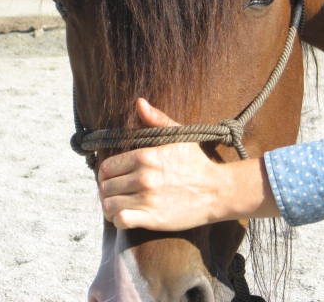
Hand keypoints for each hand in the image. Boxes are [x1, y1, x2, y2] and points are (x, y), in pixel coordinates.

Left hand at [98, 98, 279, 230]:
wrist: (218, 190)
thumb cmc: (197, 163)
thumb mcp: (180, 136)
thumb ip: (156, 120)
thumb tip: (139, 102)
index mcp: (145, 156)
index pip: (107, 167)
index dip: (107, 174)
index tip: (114, 178)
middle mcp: (143, 177)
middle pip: (105, 186)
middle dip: (108, 190)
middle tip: (118, 192)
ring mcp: (147, 199)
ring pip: (109, 204)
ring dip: (111, 206)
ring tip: (119, 205)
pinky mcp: (152, 218)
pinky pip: (121, 221)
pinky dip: (118, 220)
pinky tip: (126, 217)